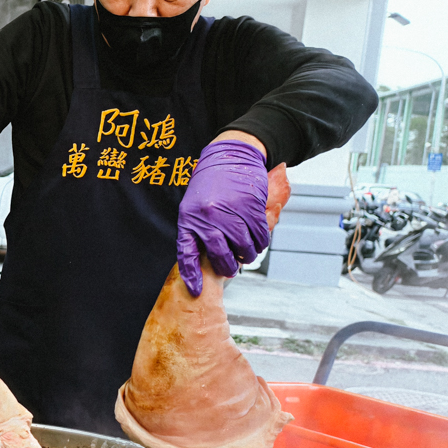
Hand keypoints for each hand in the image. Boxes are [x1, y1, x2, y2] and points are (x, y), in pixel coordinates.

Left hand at [176, 139, 269, 296]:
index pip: (187, 252)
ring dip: (248, 255)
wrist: (230, 157)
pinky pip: (259, 235)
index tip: (195, 290)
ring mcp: (231, 212)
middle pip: (220, 255)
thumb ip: (198, 230)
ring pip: (243, 247)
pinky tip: (257, 239)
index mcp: (190, 218)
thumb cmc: (210, 185)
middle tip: (232, 270)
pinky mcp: (251, 207)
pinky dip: (260, 242)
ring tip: (246, 253)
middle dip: (228, 267)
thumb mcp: (193, 206)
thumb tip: (204, 261)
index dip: (191, 274)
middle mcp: (208, 217)